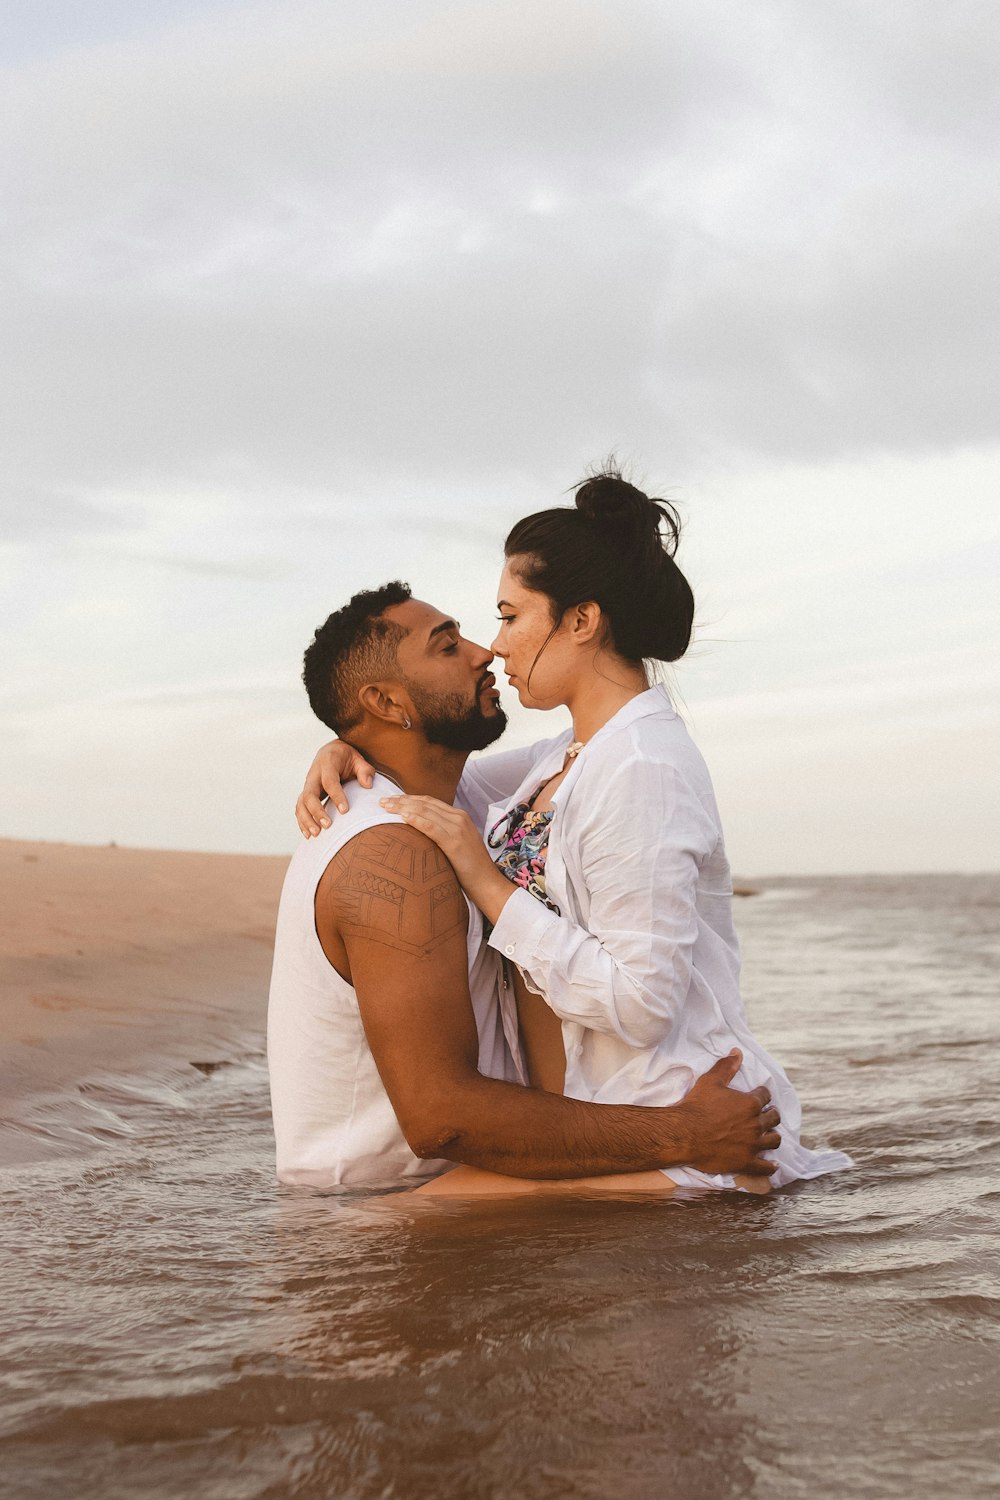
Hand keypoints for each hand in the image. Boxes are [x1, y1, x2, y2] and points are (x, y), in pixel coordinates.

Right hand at [295, 740, 376, 834]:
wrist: (331, 752)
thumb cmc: (347, 758)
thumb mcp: (358, 759)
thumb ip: (365, 770)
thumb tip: (367, 785)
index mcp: (327, 764)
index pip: (330, 781)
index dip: (337, 796)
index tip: (345, 811)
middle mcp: (313, 775)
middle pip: (309, 794)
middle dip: (317, 811)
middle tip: (327, 825)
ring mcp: (308, 785)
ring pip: (301, 803)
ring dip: (306, 819)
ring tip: (317, 834)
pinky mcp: (305, 794)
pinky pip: (299, 809)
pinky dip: (302, 822)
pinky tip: (309, 835)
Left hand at [379, 794, 514, 922]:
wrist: (487, 883)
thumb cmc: (470, 868)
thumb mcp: (457, 844)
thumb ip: (443, 833)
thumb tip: (420, 832)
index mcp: (459, 816)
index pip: (429, 802)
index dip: (409, 798)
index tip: (391, 800)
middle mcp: (459, 818)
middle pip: (425, 803)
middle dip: (401, 800)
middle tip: (382, 801)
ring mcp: (458, 829)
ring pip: (426, 811)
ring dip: (403, 807)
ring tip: (386, 807)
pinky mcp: (455, 842)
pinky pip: (432, 827)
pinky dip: (417, 820)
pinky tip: (403, 817)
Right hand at [678, 1050, 780, 1177]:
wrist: (684, 1134)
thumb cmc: (697, 1106)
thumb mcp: (711, 1081)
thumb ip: (727, 1066)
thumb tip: (738, 1051)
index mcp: (750, 1103)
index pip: (765, 1095)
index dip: (762, 1094)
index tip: (759, 1096)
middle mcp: (756, 1124)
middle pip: (774, 1118)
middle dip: (771, 1114)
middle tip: (767, 1115)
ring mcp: (752, 1145)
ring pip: (774, 1140)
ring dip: (773, 1137)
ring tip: (769, 1136)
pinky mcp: (746, 1162)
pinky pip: (765, 1167)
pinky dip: (770, 1166)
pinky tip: (772, 1165)